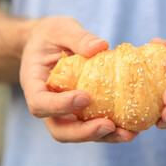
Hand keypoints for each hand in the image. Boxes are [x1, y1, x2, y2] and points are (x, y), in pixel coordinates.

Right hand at [20, 17, 137, 142]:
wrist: (49, 44)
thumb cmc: (52, 35)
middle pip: (59, 129)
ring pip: (79, 133)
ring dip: (103, 137)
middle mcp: (48, 103)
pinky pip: (92, 125)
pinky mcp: (81, 111)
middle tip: (109, 125)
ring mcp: (64, 111)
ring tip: (128, 134)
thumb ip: (77, 37)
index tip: (85, 97)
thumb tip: (100, 46)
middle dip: (84, 133)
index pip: (39, 103)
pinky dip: (111, 130)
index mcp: (34, 84)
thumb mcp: (61, 29)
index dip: (60, 106)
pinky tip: (131, 128)